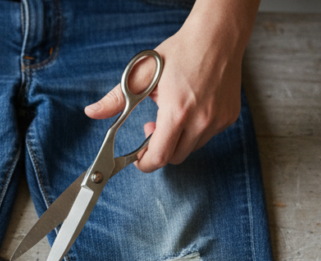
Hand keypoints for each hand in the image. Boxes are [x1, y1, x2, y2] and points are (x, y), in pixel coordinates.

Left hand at [84, 8, 253, 171]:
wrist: (218, 36)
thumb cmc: (181, 52)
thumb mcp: (143, 73)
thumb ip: (115, 99)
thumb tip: (91, 112)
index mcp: (178, 112)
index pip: (159, 157)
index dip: (144, 163)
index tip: (137, 158)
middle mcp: (202, 120)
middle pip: (174, 157)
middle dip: (159, 149)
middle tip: (152, 126)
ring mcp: (218, 120)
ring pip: (191, 148)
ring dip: (177, 140)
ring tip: (172, 116)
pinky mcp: (228, 117)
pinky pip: (206, 136)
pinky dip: (194, 131)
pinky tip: (190, 110)